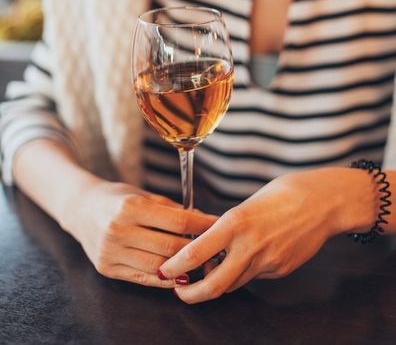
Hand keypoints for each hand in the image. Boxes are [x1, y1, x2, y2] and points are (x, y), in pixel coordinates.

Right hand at [66, 180, 217, 287]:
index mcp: (131, 207)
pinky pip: (142, 278)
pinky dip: (164, 279)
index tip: (218, 225)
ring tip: (200, 263)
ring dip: (183, 267)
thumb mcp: (142, 195)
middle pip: (171, 246)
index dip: (203, 224)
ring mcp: (110, 252)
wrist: (80, 209)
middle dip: (197, 248)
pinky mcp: (106, 268)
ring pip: (159, 266)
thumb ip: (171, 209)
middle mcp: (119, 230)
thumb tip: (202, 219)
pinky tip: (178, 275)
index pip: (178, 220)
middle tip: (214, 247)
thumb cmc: (116, 198)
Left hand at [158, 168, 377, 302]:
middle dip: (190, 294)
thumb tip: (207, 245)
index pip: (195, 253)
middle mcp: (250, 246)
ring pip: (233, 283)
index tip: (164, 271)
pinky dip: (242, 272)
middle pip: (213, 285)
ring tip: (210, 269)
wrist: (322, 202)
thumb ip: (226, 228)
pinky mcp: (281, 270)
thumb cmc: (281, 195)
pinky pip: (254, 277)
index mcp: (236, 223)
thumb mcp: (246, 205)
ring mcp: (268, 261)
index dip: (175, 267)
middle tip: (179, 292)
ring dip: (216, 282)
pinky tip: (248, 256)